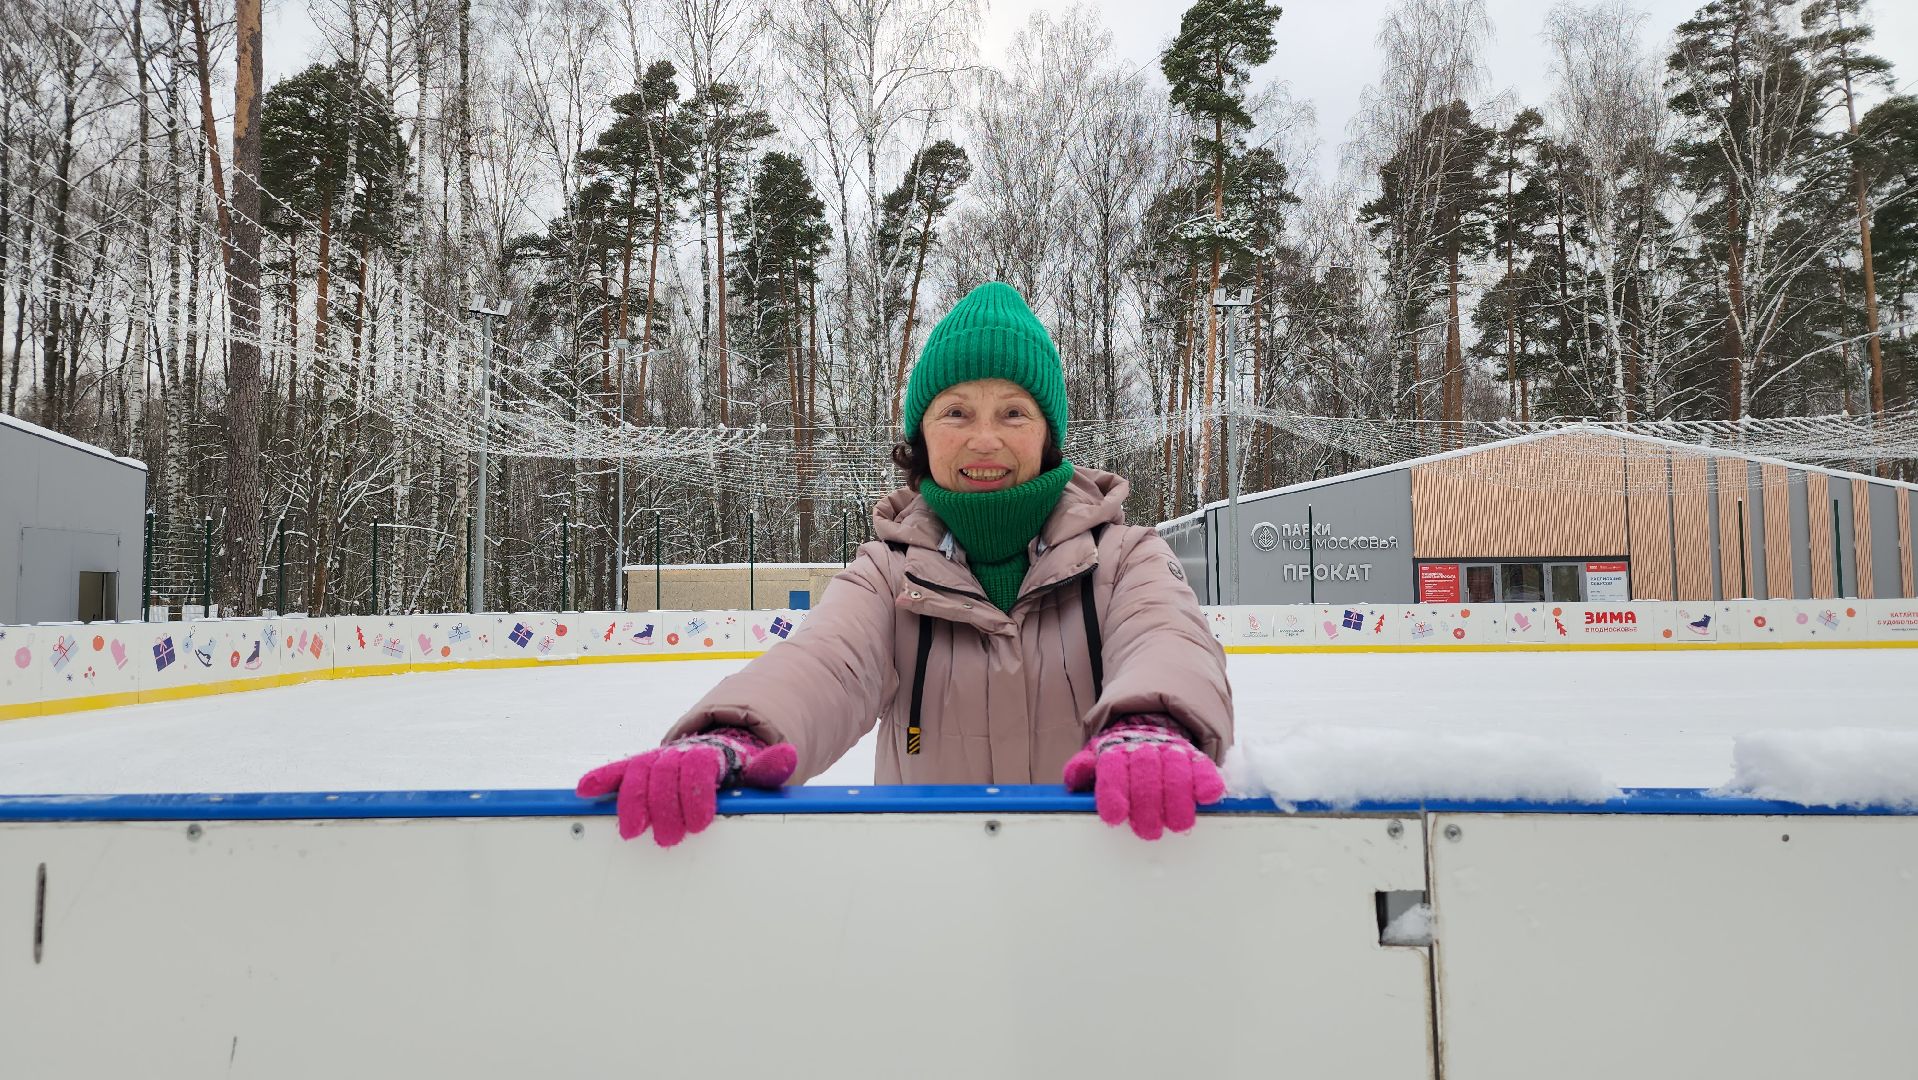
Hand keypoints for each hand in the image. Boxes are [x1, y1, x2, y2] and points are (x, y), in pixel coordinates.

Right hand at [575, 728, 796, 845]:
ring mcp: (658, 760)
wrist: (717, 755)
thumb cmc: (736, 775)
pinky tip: (584, 791)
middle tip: (670, 839)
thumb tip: (788, 755)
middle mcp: (680, 753)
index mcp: (709, 754)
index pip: (698, 766)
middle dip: (665, 806)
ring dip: (632, 801)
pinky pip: (619, 771)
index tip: (699, 824)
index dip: (696, 794)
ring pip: (640, 772)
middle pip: (665, 771)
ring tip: (633, 832)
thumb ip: (768, 769)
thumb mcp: (757, 774)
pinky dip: (601, 778)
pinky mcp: (639, 769)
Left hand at [1062, 714, 1225, 840]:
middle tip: (1148, 832)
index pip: (1113, 767)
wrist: (1150, 729)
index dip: (1114, 792)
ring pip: (1177, 768)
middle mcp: (1145, 748)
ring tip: (1177, 825)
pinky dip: (1207, 780)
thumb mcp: (1097, 761)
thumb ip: (1084, 769)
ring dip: (1178, 798)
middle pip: (1146, 771)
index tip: (1115, 817)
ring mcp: (1172, 751)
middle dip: (1148, 802)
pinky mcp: (1195, 757)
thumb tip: (1074, 778)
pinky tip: (1207, 798)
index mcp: (1116, 751)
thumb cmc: (1121, 759)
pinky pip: (1204, 766)